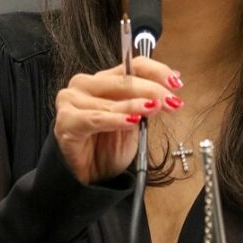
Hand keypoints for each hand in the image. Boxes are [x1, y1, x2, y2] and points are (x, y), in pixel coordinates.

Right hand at [54, 57, 183, 183]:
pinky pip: (95, 118)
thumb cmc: (107, 148)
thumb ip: (147, 100)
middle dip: (152, 90)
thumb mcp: (135, 122)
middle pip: (123, 79)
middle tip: (171, 101)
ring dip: (136, 105)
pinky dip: (115, 120)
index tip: (176, 84)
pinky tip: (131, 122)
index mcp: (103, 80)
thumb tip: (174, 78)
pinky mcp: (66, 120)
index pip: (131, 65)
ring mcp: (71, 100)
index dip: (156, 72)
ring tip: (154, 108)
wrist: (87, 177)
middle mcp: (85, 84)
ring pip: (111, 100)